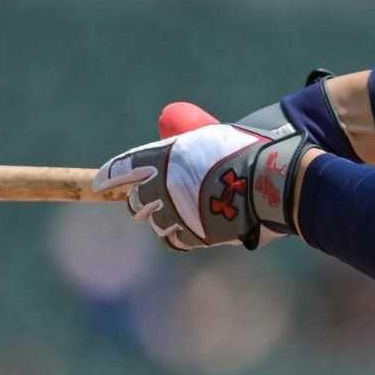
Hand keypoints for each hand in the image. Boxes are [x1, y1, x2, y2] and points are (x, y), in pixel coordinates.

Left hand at [94, 114, 313, 250]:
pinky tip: (193, 228)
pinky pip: (175, 241)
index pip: (124, 168)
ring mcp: (177, 213)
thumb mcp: (213, 136)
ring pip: (156, 222)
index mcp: (165, 155)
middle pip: (136, 200)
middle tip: (150, 201)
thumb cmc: (249, 152)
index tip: (100, 185)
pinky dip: (181, 236)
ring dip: (165, 218)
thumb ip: (188, 141)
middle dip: (140, 201)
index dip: (110, 176)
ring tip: (186, 211)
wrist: (274, 180)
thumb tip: (172, 132)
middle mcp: (164, 185)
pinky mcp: (193, 236)